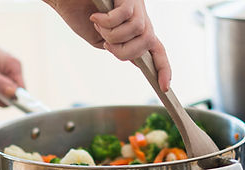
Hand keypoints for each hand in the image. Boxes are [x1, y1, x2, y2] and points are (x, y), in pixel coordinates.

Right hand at [45, 0, 170, 90]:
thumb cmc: (80, 14)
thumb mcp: (101, 40)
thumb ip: (118, 48)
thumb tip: (135, 60)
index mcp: (136, 29)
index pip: (157, 50)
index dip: (163, 68)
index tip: (164, 87)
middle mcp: (139, 16)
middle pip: (148, 42)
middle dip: (126, 51)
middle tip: (106, 44)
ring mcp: (134, 5)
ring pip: (138, 30)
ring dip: (113, 35)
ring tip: (98, 25)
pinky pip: (125, 15)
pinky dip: (107, 21)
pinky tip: (96, 16)